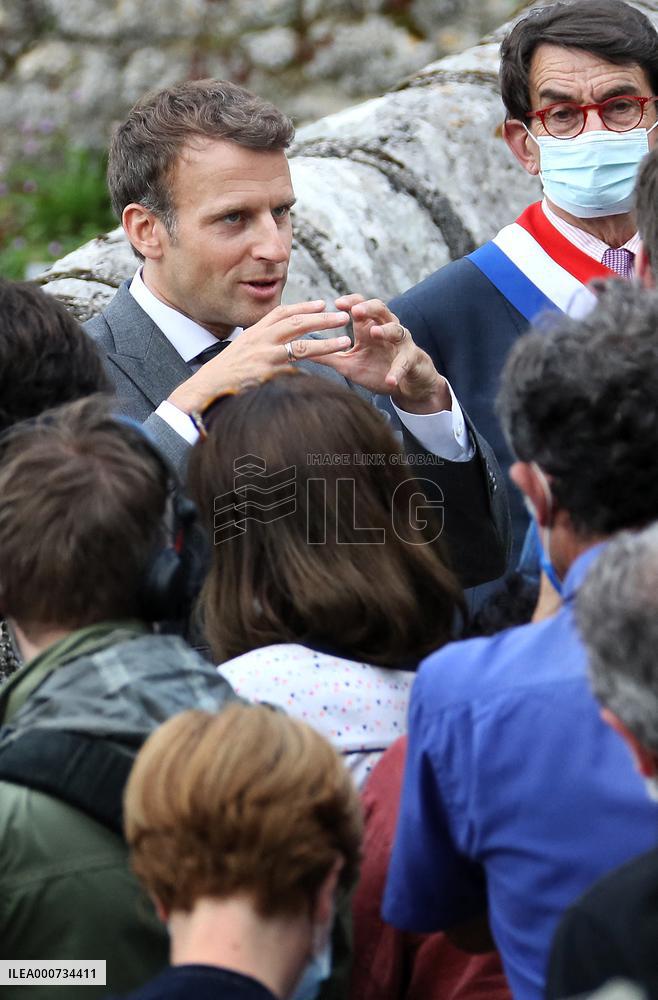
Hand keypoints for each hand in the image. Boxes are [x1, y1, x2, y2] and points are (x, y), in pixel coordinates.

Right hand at [168, 300, 350, 413]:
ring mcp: (264, 357)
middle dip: (322, 318)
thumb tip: (280, 348)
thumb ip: (259, 346)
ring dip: (326, 343)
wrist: (205, 390)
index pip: (281, 313)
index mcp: (253, 333)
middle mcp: (259, 340)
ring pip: (302, 346)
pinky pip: (295, 371)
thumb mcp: (240, 353)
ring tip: (345, 342)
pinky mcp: (267, 374)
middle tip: (342, 316)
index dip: (303, 307)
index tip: (321, 303)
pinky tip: (325, 374)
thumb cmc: (223, 376)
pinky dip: (309, 373)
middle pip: (296, 323)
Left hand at [314, 294, 450, 413]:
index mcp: (369, 327)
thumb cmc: (378, 368)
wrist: (406, 384)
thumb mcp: (348, 363)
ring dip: (385, 330)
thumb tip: (298, 351)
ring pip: (397, 329)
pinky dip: (397, 371)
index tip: (336, 302)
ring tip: (373, 334)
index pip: (360, 306)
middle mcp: (387, 329)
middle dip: (368, 308)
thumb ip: (327, 356)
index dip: (351, 302)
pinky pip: (405, 362)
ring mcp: (402, 344)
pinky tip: (390, 379)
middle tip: (355, 311)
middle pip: (380, 309)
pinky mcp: (412, 360)